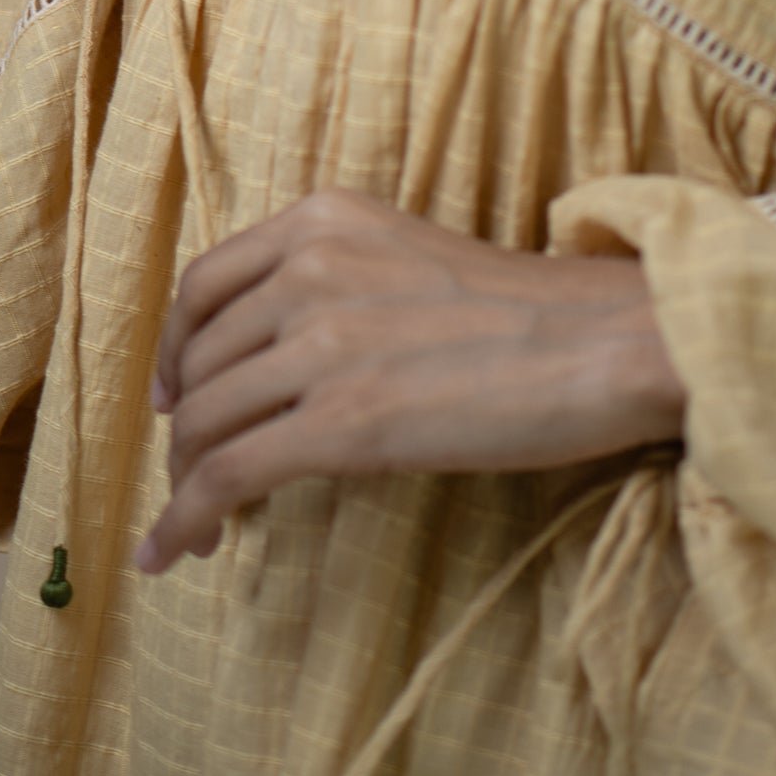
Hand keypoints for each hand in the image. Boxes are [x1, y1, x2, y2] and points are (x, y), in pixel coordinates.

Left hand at [137, 191, 685, 575]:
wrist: (603, 341)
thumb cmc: (525, 310)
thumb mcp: (407, 256)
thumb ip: (334, 281)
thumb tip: (271, 362)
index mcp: (324, 221)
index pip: (203, 285)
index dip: (173, 349)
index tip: (173, 393)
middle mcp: (310, 270)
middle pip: (198, 364)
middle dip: (184, 430)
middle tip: (197, 477)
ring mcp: (322, 344)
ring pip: (203, 422)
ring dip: (184, 484)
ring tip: (197, 527)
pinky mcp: (342, 423)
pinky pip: (227, 477)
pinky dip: (184, 520)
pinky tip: (172, 553)